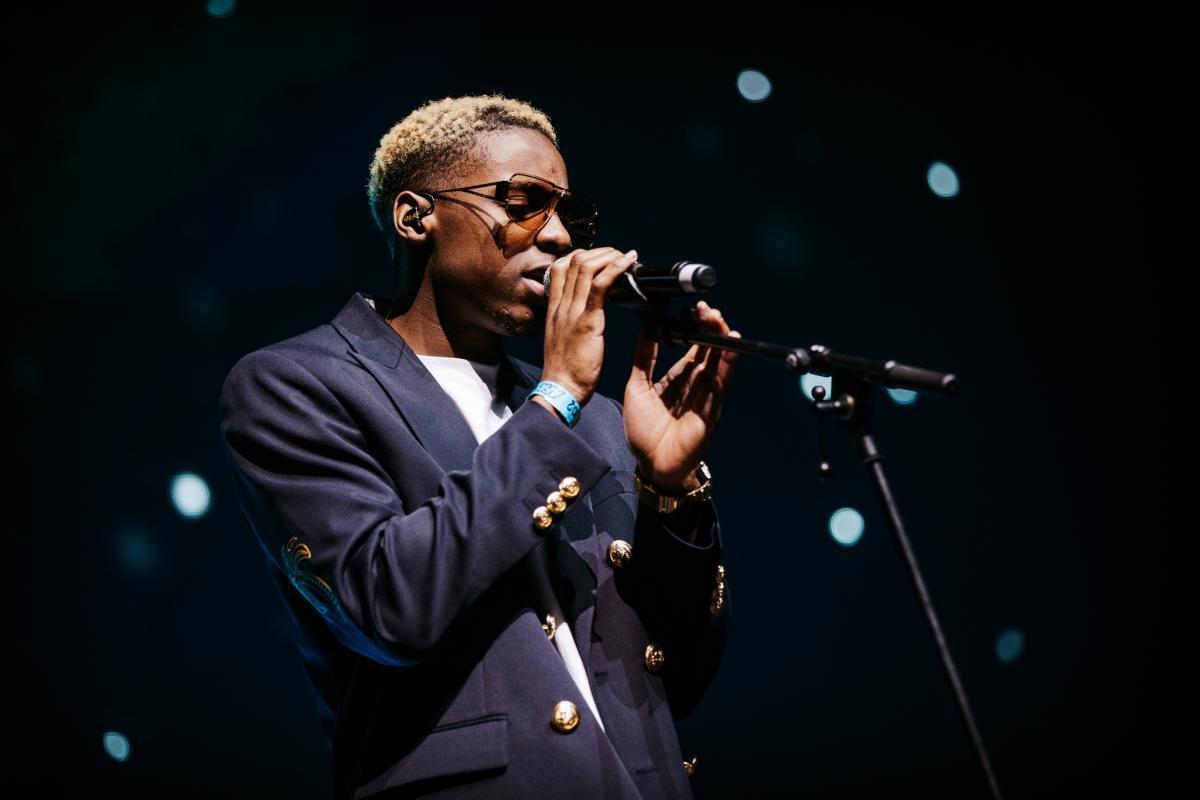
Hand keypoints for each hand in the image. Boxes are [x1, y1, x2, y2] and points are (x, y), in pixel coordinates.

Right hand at [540, 247, 638, 407]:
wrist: (559, 391)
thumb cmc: (565, 371)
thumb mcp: (562, 340)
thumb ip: (570, 322)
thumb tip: (586, 313)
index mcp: (554, 310)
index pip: (559, 268)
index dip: (580, 256)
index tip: (600, 260)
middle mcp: (561, 306)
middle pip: (574, 261)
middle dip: (599, 252)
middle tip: (618, 257)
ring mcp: (572, 312)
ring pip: (586, 267)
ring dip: (609, 256)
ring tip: (626, 258)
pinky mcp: (586, 322)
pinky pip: (600, 286)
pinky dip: (616, 269)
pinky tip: (628, 264)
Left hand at [623, 301, 738, 492]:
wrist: (651, 465)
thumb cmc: (644, 432)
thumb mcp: (637, 387)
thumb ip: (643, 358)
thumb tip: (646, 328)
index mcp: (678, 379)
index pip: (693, 347)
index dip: (695, 328)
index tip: (694, 310)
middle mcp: (696, 384)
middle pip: (709, 350)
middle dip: (709, 327)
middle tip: (706, 307)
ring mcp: (706, 395)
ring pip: (718, 361)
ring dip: (719, 338)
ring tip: (716, 317)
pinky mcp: (712, 407)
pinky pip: (721, 380)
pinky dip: (727, 361)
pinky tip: (730, 344)